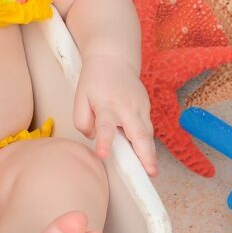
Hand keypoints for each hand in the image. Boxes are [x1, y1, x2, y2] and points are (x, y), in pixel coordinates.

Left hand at [73, 54, 156, 175]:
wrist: (114, 60)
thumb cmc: (95, 81)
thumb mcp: (80, 97)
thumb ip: (82, 120)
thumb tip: (94, 137)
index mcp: (107, 106)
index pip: (105, 126)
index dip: (104, 141)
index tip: (103, 155)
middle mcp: (127, 108)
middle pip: (139, 133)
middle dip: (146, 155)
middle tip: (150, 172)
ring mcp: (140, 108)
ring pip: (147, 133)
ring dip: (150, 153)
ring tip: (151, 171)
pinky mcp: (146, 108)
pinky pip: (147, 128)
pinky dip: (147, 142)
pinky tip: (147, 156)